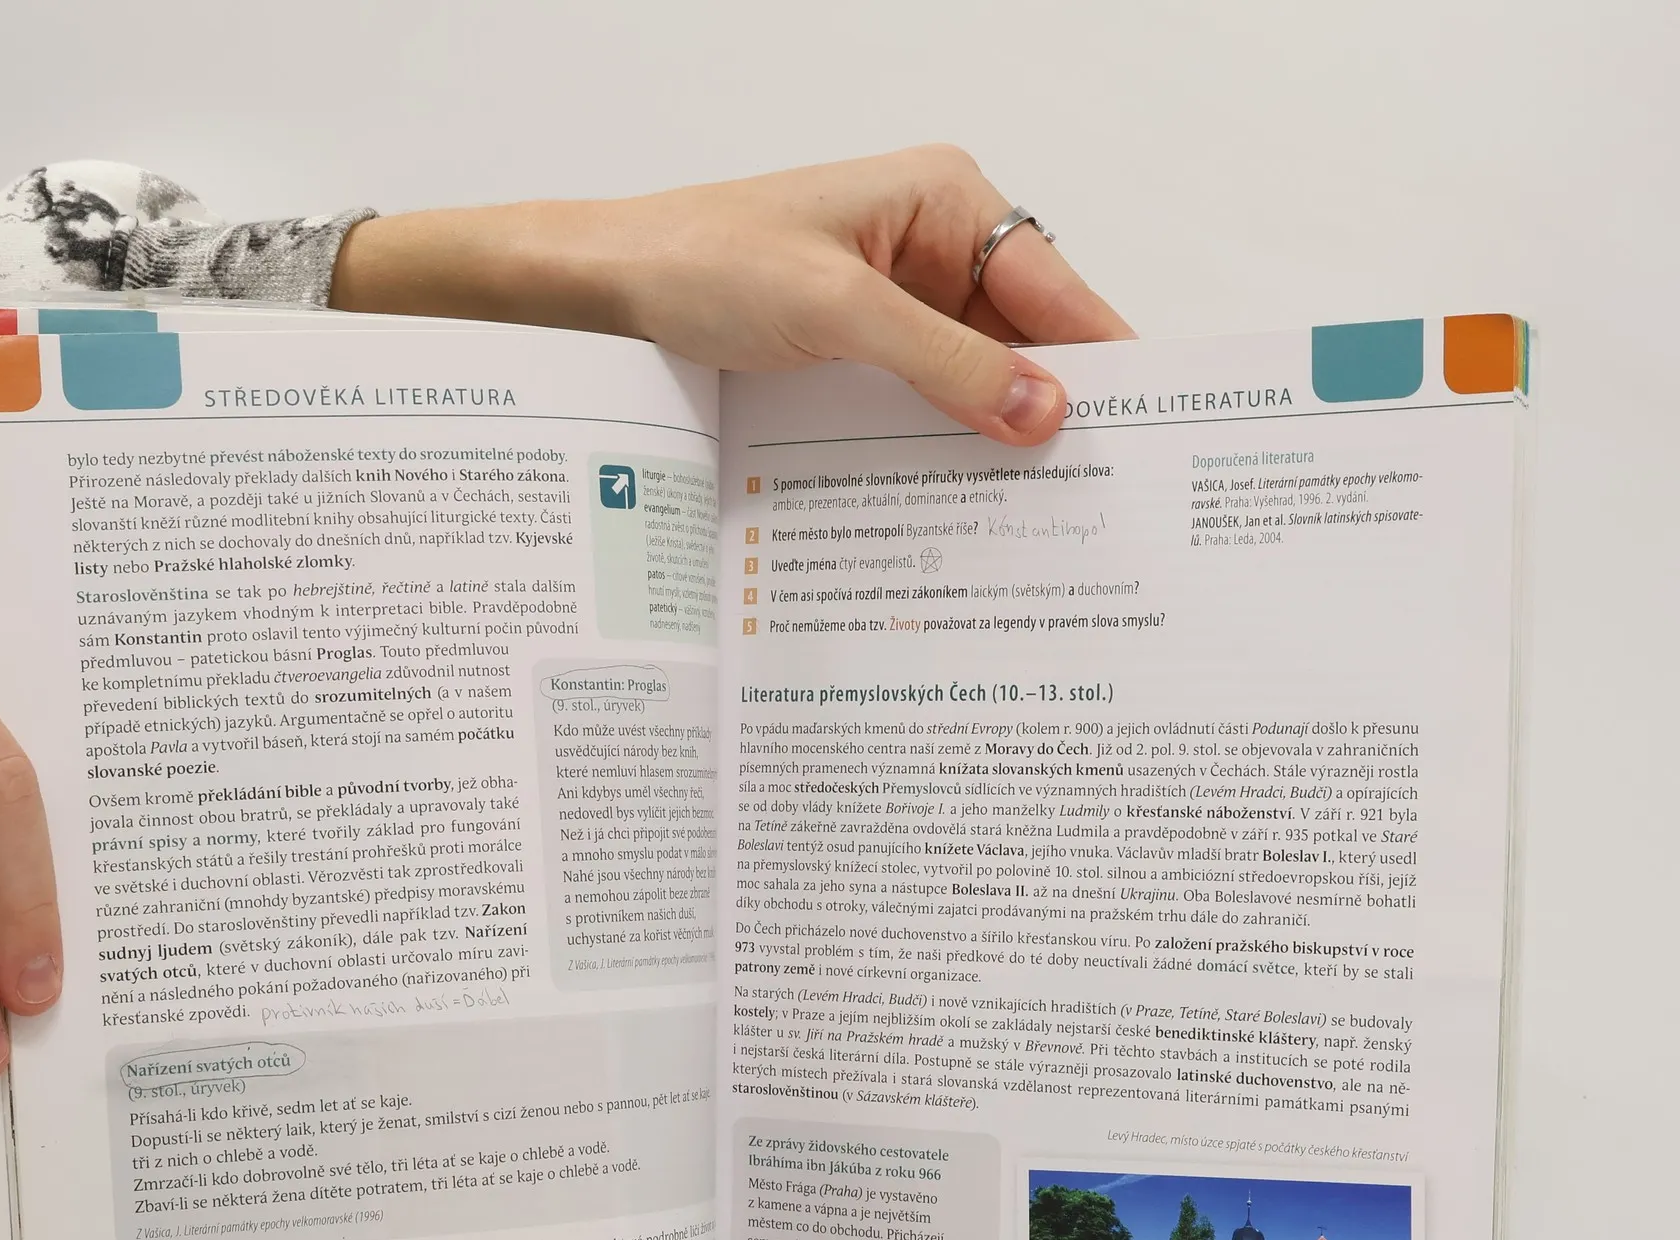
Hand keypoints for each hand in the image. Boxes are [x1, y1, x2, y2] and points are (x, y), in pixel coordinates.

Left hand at [332, 145, 1130, 444]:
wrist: (603, 293)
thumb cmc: (703, 264)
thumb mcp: (836, 313)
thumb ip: (946, 366)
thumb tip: (1048, 415)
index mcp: (947, 201)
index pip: (1057, 288)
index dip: (1108, 362)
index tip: (1155, 431)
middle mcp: (937, 249)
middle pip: (1029, 341)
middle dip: (1057, 413)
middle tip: (1101, 502)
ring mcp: (901, 307)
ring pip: (981, 383)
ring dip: (999, 442)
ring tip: (1043, 519)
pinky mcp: (863, 357)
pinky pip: (929, 405)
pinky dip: (947, 449)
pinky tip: (965, 501)